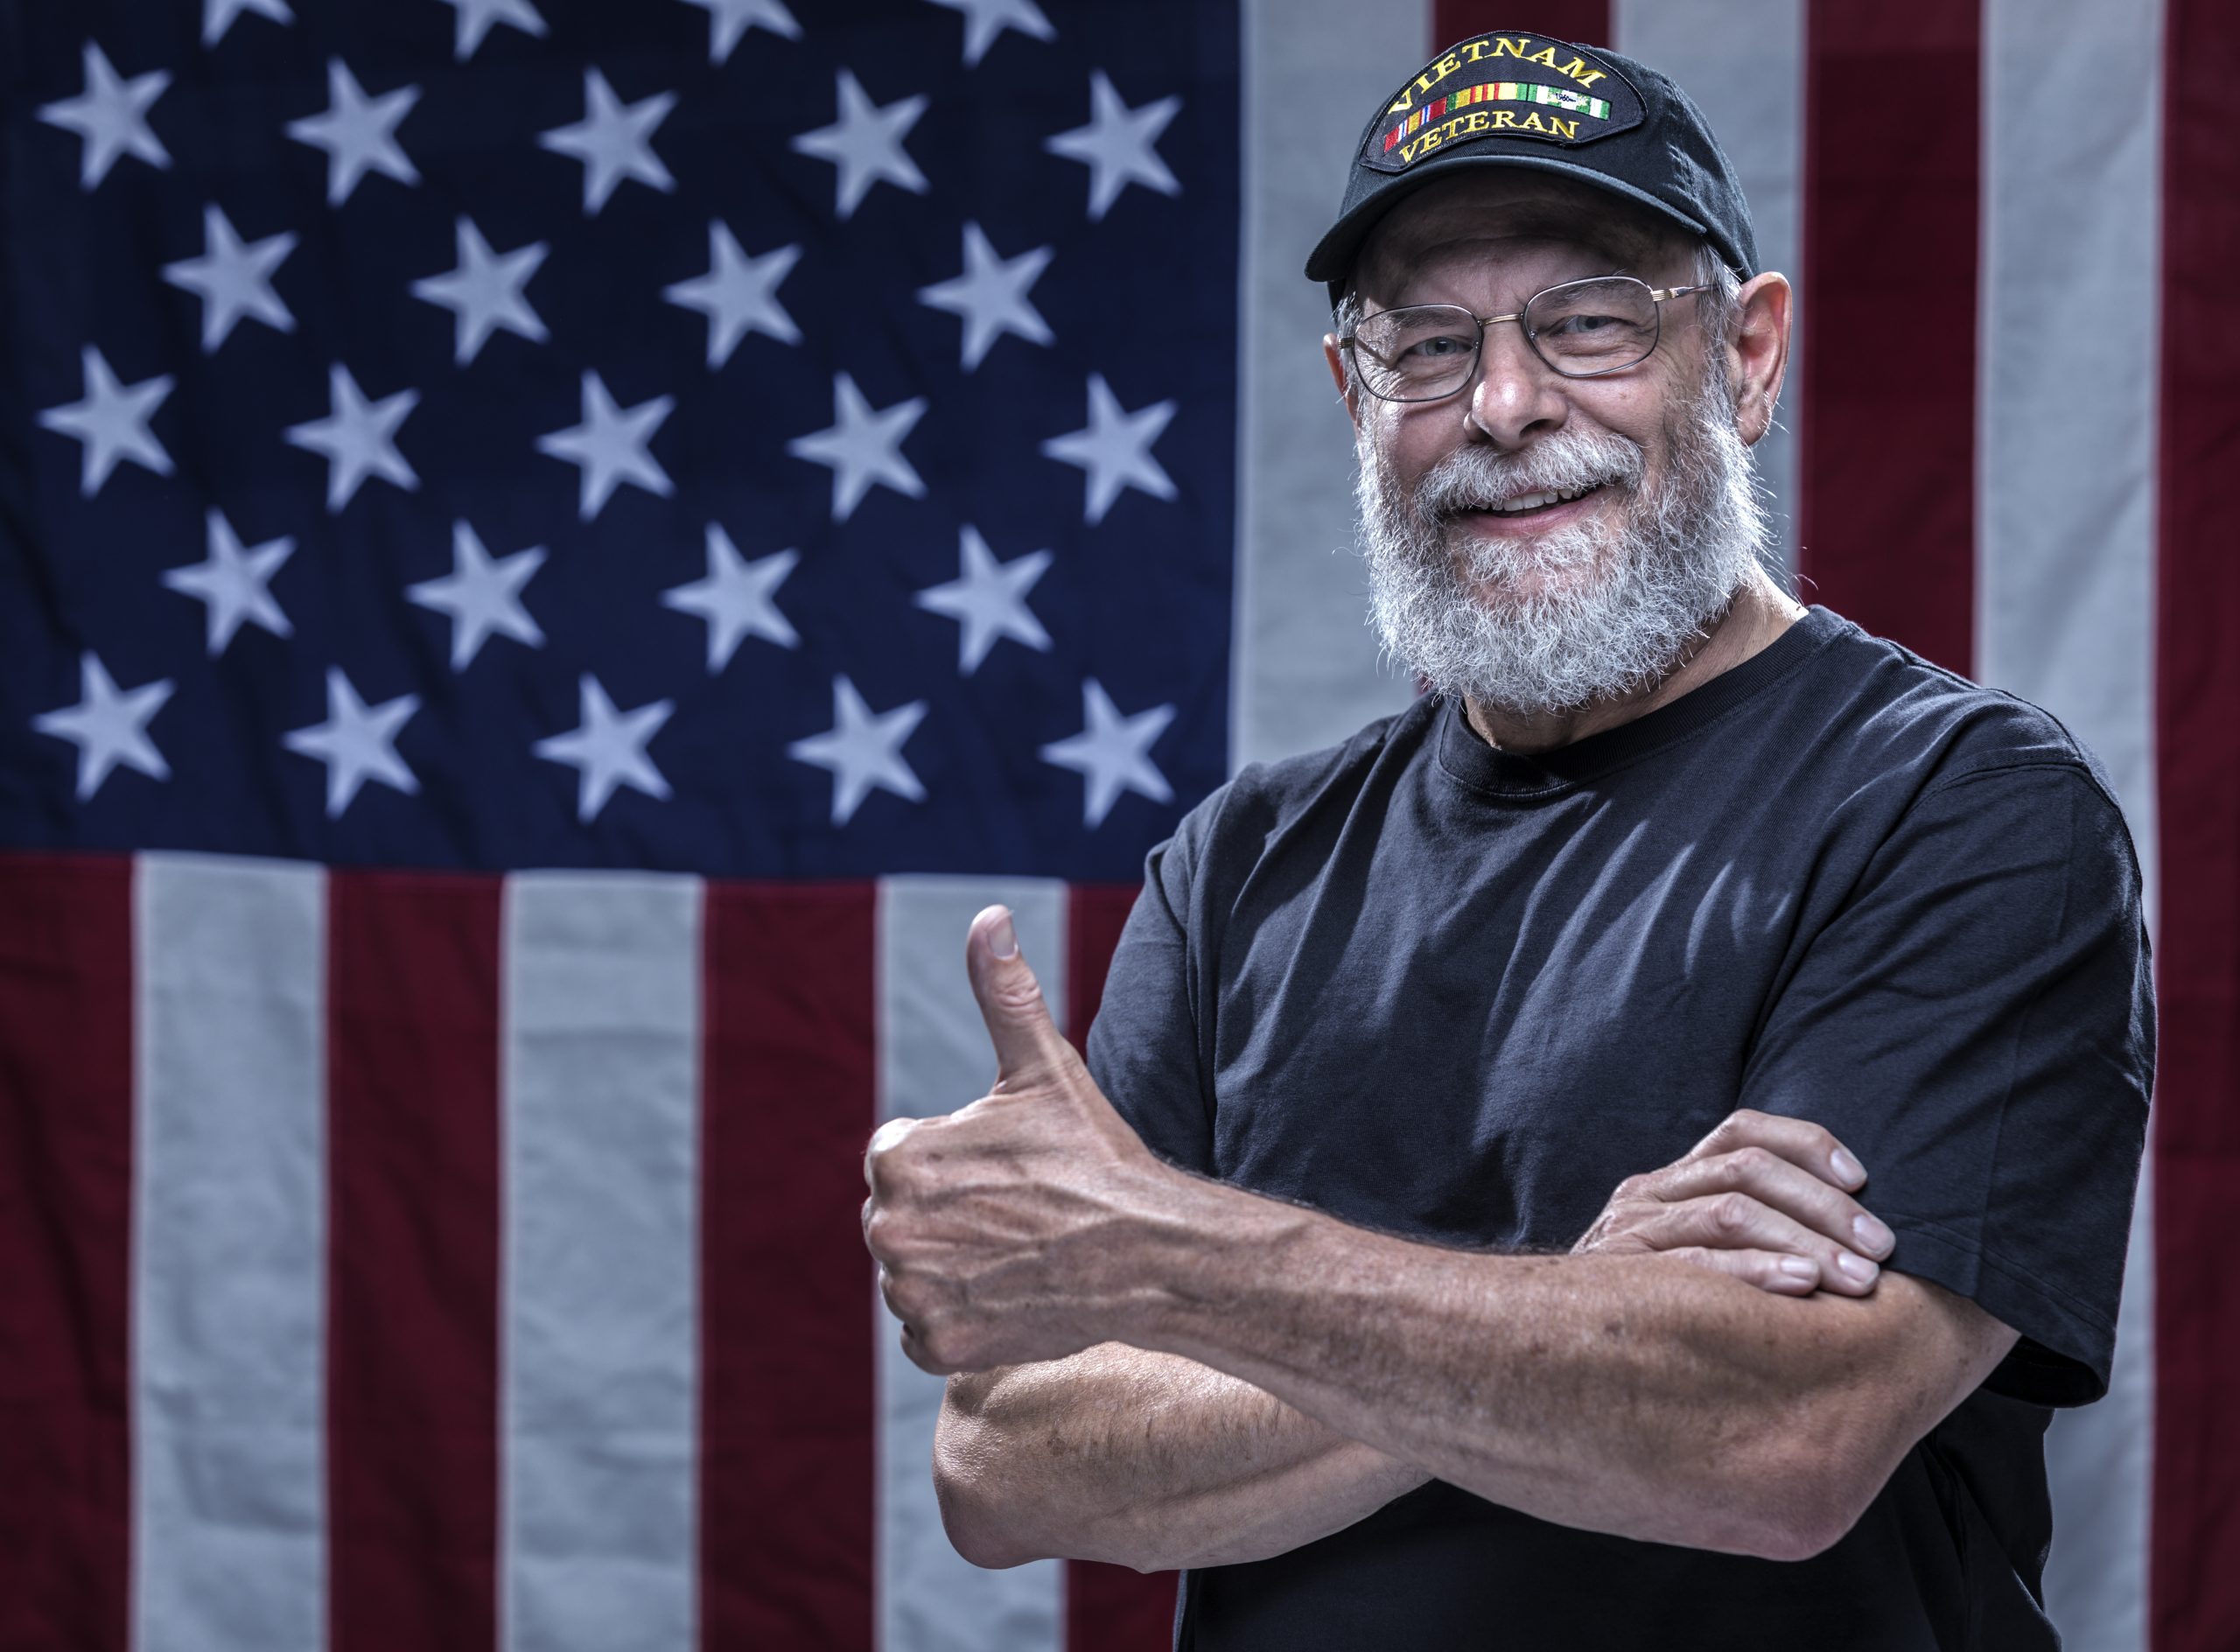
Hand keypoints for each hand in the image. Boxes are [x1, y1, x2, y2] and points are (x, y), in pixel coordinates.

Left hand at [862, 904, 1174, 1375]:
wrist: (1153, 1257)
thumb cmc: (1096, 1158)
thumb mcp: (1044, 1068)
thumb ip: (1001, 991)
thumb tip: (988, 916)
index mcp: (901, 1157)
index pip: (898, 1154)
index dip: (955, 1156)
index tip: (1007, 1166)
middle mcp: (889, 1231)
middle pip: (899, 1215)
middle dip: (948, 1211)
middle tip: (1018, 1209)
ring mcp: (912, 1295)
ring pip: (911, 1271)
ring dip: (952, 1263)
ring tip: (1018, 1249)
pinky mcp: (938, 1348)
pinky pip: (926, 1327)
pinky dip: (960, 1317)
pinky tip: (1010, 1292)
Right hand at [1570, 1108, 1893, 1296]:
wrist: (1545, 1348)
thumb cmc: (1647, 1316)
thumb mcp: (1688, 1263)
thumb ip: (1739, 1239)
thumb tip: (1845, 1241)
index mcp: (1670, 1181)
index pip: (1742, 1132)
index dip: (1807, 1145)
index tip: (1863, 1181)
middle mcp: (1647, 1195)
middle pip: (1747, 1168)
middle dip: (1825, 1206)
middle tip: (1882, 1249)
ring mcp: (1630, 1232)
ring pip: (1729, 1209)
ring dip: (1806, 1240)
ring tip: (1860, 1281)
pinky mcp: (1622, 1275)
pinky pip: (1696, 1262)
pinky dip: (1755, 1269)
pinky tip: (1800, 1286)